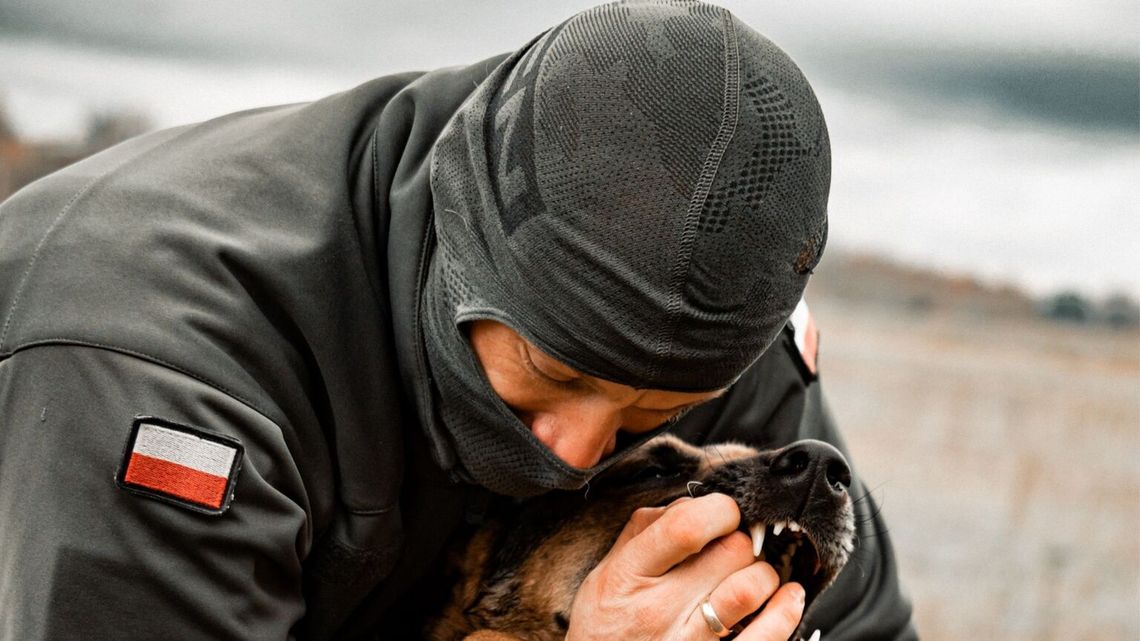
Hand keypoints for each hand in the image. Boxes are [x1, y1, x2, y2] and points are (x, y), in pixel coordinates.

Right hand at [566, 494, 804, 640]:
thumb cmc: (604, 627)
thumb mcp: (605, 573)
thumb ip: (642, 532)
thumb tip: (689, 503)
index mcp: (628, 576)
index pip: (686, 526)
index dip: (718, 510)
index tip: (722, 513)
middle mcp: (658, 610)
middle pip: (728, 551)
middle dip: (739, 540)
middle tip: (731, 549)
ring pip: (750, 588)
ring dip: (762, 573)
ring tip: (752, 575)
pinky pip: (764, 637)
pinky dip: (785, 611)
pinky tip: (787, 597)